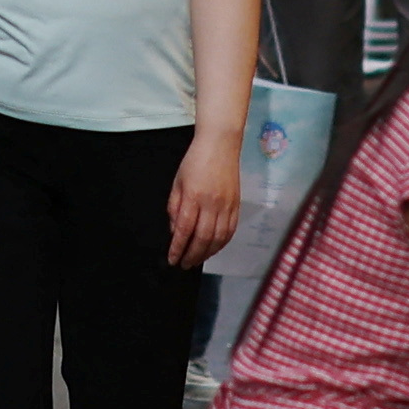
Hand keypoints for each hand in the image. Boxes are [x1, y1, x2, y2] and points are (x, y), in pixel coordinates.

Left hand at [164, 125, 243, 267]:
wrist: (220, 144)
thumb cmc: (195, 161)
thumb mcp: (178, 182)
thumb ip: (175, 207)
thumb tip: (176, 231)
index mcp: (194, 196)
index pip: (185, 229)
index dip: (178, 247)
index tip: (172, 259)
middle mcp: (212, 203)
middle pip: (202, 238)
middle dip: (192, 255)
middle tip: (184, 264)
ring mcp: (227, 205)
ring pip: (218, 238)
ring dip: (207, 253)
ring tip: (197, 260)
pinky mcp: (237, 205)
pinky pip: (230, 231)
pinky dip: (221, 244)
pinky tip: (213, 249)